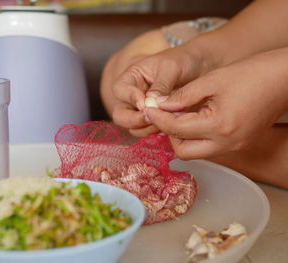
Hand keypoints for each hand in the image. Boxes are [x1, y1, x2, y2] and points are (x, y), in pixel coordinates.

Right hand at [112, 43, 209, 137]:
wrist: (200, 68)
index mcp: (132, 78)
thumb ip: (161, 85)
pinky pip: (146, 132)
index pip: (120, 89)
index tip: (145, 104)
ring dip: (146, 129)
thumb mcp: (172, 68)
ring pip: (132, 127)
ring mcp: (140, 111)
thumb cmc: (183, 61)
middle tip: (152, 118)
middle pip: (120, 114)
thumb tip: (149, 104)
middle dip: (133, 120)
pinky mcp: (152, 121)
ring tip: (165, 122)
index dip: (130, 98)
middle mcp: (132, 96)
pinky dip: (155, 133)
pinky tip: (170, 127)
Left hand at [145, 49, 287, 158]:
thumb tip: (159, 105)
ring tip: (179, 115)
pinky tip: (194, 119)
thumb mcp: (212, 80)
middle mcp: (227, 143)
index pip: (176, 128)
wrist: (285, 78)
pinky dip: (196, 137)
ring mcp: (235, 147)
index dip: (158, 117)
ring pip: (196, 152)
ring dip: (182, 137)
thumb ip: (182, 95)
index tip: (148, 108)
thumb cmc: (252, 73)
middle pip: (183, 151)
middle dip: (169, 134)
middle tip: (165, 114)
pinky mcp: (239, 144)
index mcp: (219, 126)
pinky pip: (209, 148)